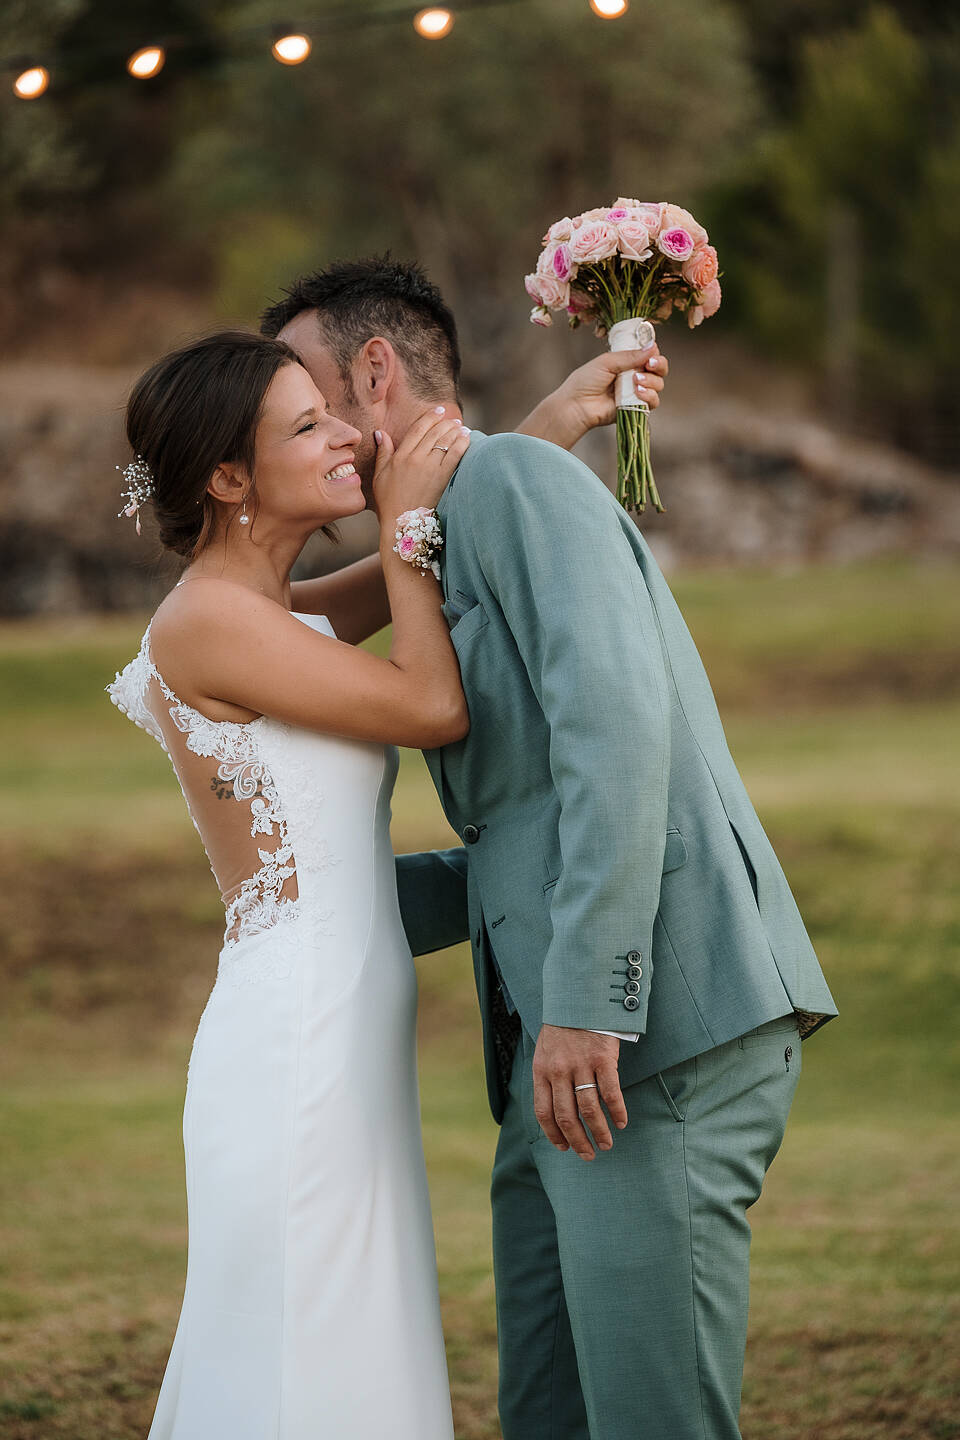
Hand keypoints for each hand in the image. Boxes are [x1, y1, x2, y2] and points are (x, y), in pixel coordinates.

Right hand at [372, 407, 470, 521]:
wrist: (403, 523)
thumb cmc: (389, 502)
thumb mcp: (379, 476)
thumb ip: (383, 453)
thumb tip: (380, 433)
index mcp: (400, 456)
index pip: (417, 429)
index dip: (430, 417)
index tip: (438, 410)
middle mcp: (416, 459)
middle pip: (434, 432)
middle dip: (445, 422)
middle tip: (453, 419)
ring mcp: (430, 468)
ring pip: (445, 441)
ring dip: (455, 431)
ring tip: (461, 427)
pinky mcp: (442, 478)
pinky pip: (455, 455)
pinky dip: (462, 444)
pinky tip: (467, 438)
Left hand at [515, 344, 667, 450]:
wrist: (577, 405)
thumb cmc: (585, 382)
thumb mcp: (607, 362)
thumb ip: (630, 355)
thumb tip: (652, 346)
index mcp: (626, 361)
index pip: (649, 353)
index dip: (654, 351)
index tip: (652, 351)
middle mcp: (634, 375)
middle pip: (659, 368)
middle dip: (659, 364)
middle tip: (650, 364)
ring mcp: (636, 392)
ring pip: (658, 384)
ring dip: (652, 381)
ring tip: (636, 380)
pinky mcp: (636, 407)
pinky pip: (653, 402)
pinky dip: (649, 396)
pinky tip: (637, 392)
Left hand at [532, 1024, 627, 1160]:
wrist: (580, 997)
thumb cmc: (562, 1028)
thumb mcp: (544, 1051)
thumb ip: (547, 1077)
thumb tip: (553, 1112)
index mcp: (541, 1071)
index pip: (544, 1113)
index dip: (554, 1134)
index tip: (564, 1148)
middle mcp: (559, 1071)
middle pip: (567, 1117)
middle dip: (578, 1141)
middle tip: (588, 1155)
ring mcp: (581, 1065)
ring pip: (589, 1110)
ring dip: (599, 1132)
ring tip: (606, 1144)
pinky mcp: (603, 1059)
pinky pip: (611, 1093)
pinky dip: (617, 1112)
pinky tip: (621, 1122)